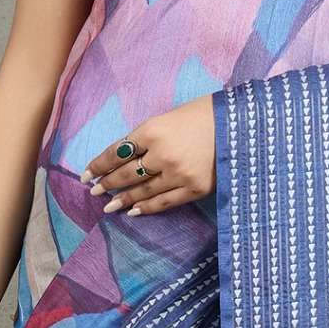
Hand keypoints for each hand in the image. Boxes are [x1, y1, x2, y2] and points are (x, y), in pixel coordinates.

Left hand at [84, 95, 215, 214]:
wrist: (241, 126)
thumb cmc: (205, 115)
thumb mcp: (169, 116)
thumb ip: (148, 136)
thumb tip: (125, 156)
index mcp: (153, 130)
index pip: (117, 151)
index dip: (99, 165)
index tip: (87, 174)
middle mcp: (161, 154)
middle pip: (126, 173)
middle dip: (107, 183)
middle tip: (94, 191)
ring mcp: (178, 174)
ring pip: (143, 190)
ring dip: (123, 199)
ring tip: (108, 206)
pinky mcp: (194, 189)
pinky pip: (164, 202)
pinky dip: (147, 208)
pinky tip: (133, 212)